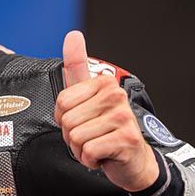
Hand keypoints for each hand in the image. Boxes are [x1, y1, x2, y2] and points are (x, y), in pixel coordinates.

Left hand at [54, 30, 158, 191]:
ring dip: (80, 149)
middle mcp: (116, 95)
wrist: (132, 160)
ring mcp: (123, 117)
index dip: (64, 118)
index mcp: (104, 82)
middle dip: (72, 136)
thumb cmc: (105, 129)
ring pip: (76, 137)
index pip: (62, 102)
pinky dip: (89, 160)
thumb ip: (77, 67)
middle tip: (91, 136)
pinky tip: (103, 156)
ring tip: (97, 145)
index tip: (82, 120)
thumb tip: (72, 34)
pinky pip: (88, 151)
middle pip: (67, 121)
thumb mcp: (87, 96)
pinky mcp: (126, 139)